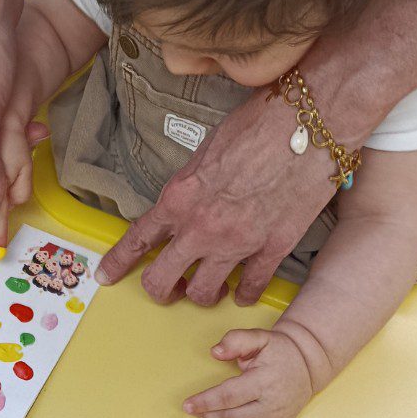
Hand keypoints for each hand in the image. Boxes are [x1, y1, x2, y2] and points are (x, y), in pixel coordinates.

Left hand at [96, 81, 343, 306]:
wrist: (310, 122)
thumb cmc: (259, 123)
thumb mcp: (206, 150)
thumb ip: (190, 185)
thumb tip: (186, 201)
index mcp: (179, 197)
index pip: (138, 239)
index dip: (118, 262)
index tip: (106, 276)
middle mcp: (202, 227)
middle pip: (163, 280)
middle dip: (160, 289)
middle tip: (168, 289)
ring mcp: (238, 243)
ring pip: (204, 294)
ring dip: (202, 295)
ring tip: (209, 290)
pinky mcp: (273, 249)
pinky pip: (251, 288)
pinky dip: (245, 293)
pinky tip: (244, 290)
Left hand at [182, 327, 314, 417]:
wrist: (307, 361)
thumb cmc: (278, 350)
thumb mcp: (258, 337)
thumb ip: (235, 341)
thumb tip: (215, 352)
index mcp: (264, 382)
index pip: (228, 396)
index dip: (205, 401)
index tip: (187, 406)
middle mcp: (272, 405)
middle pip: (232, 416)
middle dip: (208, 415)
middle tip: (194, 409)